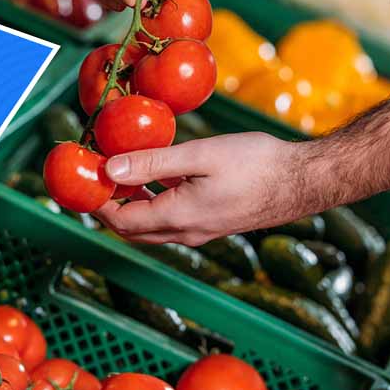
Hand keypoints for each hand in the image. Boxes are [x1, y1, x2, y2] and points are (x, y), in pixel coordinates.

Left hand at [94, 132, 320, 245]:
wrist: (304, 180)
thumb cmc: (256, 163)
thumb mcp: (199, 155)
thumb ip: (152, 163)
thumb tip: (109, 168)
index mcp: (178, 218)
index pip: (121, 220)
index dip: (97, 202)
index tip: (85, 177)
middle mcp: (186, 233)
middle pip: (131, 229)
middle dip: (108, 205)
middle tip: (95, 176)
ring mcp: (200, 232)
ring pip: (150, 227)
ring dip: (130, 202)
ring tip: (119, 170)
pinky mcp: (212, 223)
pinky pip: (170, 220)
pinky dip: (152, 201)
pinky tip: (155, 175)